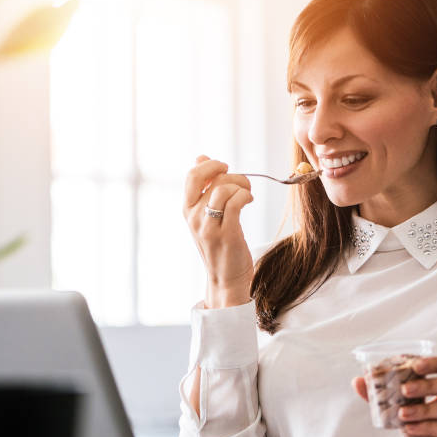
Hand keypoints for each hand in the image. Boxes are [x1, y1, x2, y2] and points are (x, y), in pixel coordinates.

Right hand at [183, 155, 254, 308]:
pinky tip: (249, 200)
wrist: (226, 279)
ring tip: (247, 195)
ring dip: (242, 186)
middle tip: (241, 183)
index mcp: (187, 210)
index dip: (210, 165)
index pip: (191, 175)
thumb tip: (200, 157)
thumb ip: (203, 186)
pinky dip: (245, 196)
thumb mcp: (206, 215)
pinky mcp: (227, 235)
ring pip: (224, 189)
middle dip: (230, 174)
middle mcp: (194, 217)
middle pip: (209, 179)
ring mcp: (209, 227)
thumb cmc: (220, 244)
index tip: (225, 168)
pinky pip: (236, 203)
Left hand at [352, 356, 436, 436]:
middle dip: (428, 384)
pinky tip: (411, 429)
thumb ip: (385, 397)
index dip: (436, 362)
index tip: (414, 364)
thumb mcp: (404, 412)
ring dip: (425, 408)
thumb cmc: (426, 433)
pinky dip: (428, 427)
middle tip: (404, 389)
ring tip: (402, 413)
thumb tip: (358, 381)